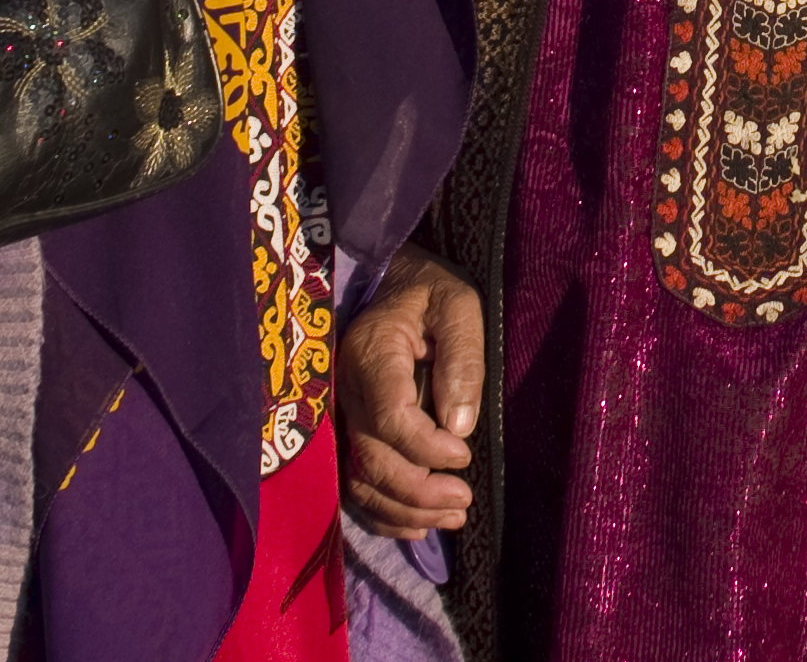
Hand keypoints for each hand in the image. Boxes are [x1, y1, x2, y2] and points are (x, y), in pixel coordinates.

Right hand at [339, 245, 482, 537]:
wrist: (388, 280)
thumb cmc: (430, 292)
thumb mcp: (458, 306)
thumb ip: (461, 359)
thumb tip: (460, 426)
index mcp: (372, 355)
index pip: (391, 417)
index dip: (427, 447)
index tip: (464, 457)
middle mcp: (346, 391)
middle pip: (372, 459)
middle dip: (418, 491)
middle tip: (463, 502)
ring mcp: (342, 415)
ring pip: (361, 480)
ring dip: (404, 510)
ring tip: (452, 518)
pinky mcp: (348, 431)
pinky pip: (354, 484)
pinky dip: (382, 515)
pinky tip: (417, 527)